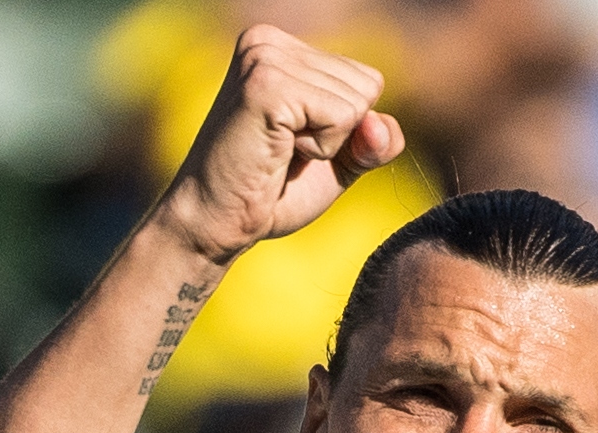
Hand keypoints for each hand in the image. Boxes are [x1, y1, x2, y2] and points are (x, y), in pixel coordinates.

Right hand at [154, 25, 405, 265]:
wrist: (216, 225)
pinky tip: (277, 154)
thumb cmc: (270, 194)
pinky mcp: (267, 84)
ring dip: (326, 144)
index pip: (366, 78)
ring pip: (357, 102)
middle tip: (284, 153)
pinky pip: (342, 116)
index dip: (346, 128)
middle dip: (338, 135)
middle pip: (367, 86)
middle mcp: (269, 41)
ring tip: (277, 152)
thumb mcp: (339, 161)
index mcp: (281, 48)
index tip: (294, 144)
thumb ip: (375, 139)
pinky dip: (321, 149)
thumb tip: (381, 123)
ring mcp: (265, 57)